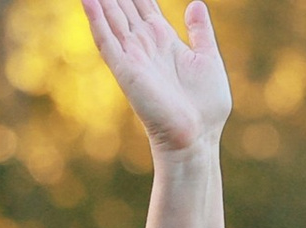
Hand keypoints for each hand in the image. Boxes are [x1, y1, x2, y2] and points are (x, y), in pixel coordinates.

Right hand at [81, 0, 230, 159]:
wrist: (197, 136)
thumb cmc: (206, 106)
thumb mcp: (208, 58)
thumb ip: (200, 31)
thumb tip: (194, 3)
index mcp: (163, 41)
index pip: (143, 6)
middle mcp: (145, 46)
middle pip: (123, 8)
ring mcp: (133, 58)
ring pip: (111, 18)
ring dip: (101, 0)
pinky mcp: (126, 71)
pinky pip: (107, 41)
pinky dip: (96, 20)